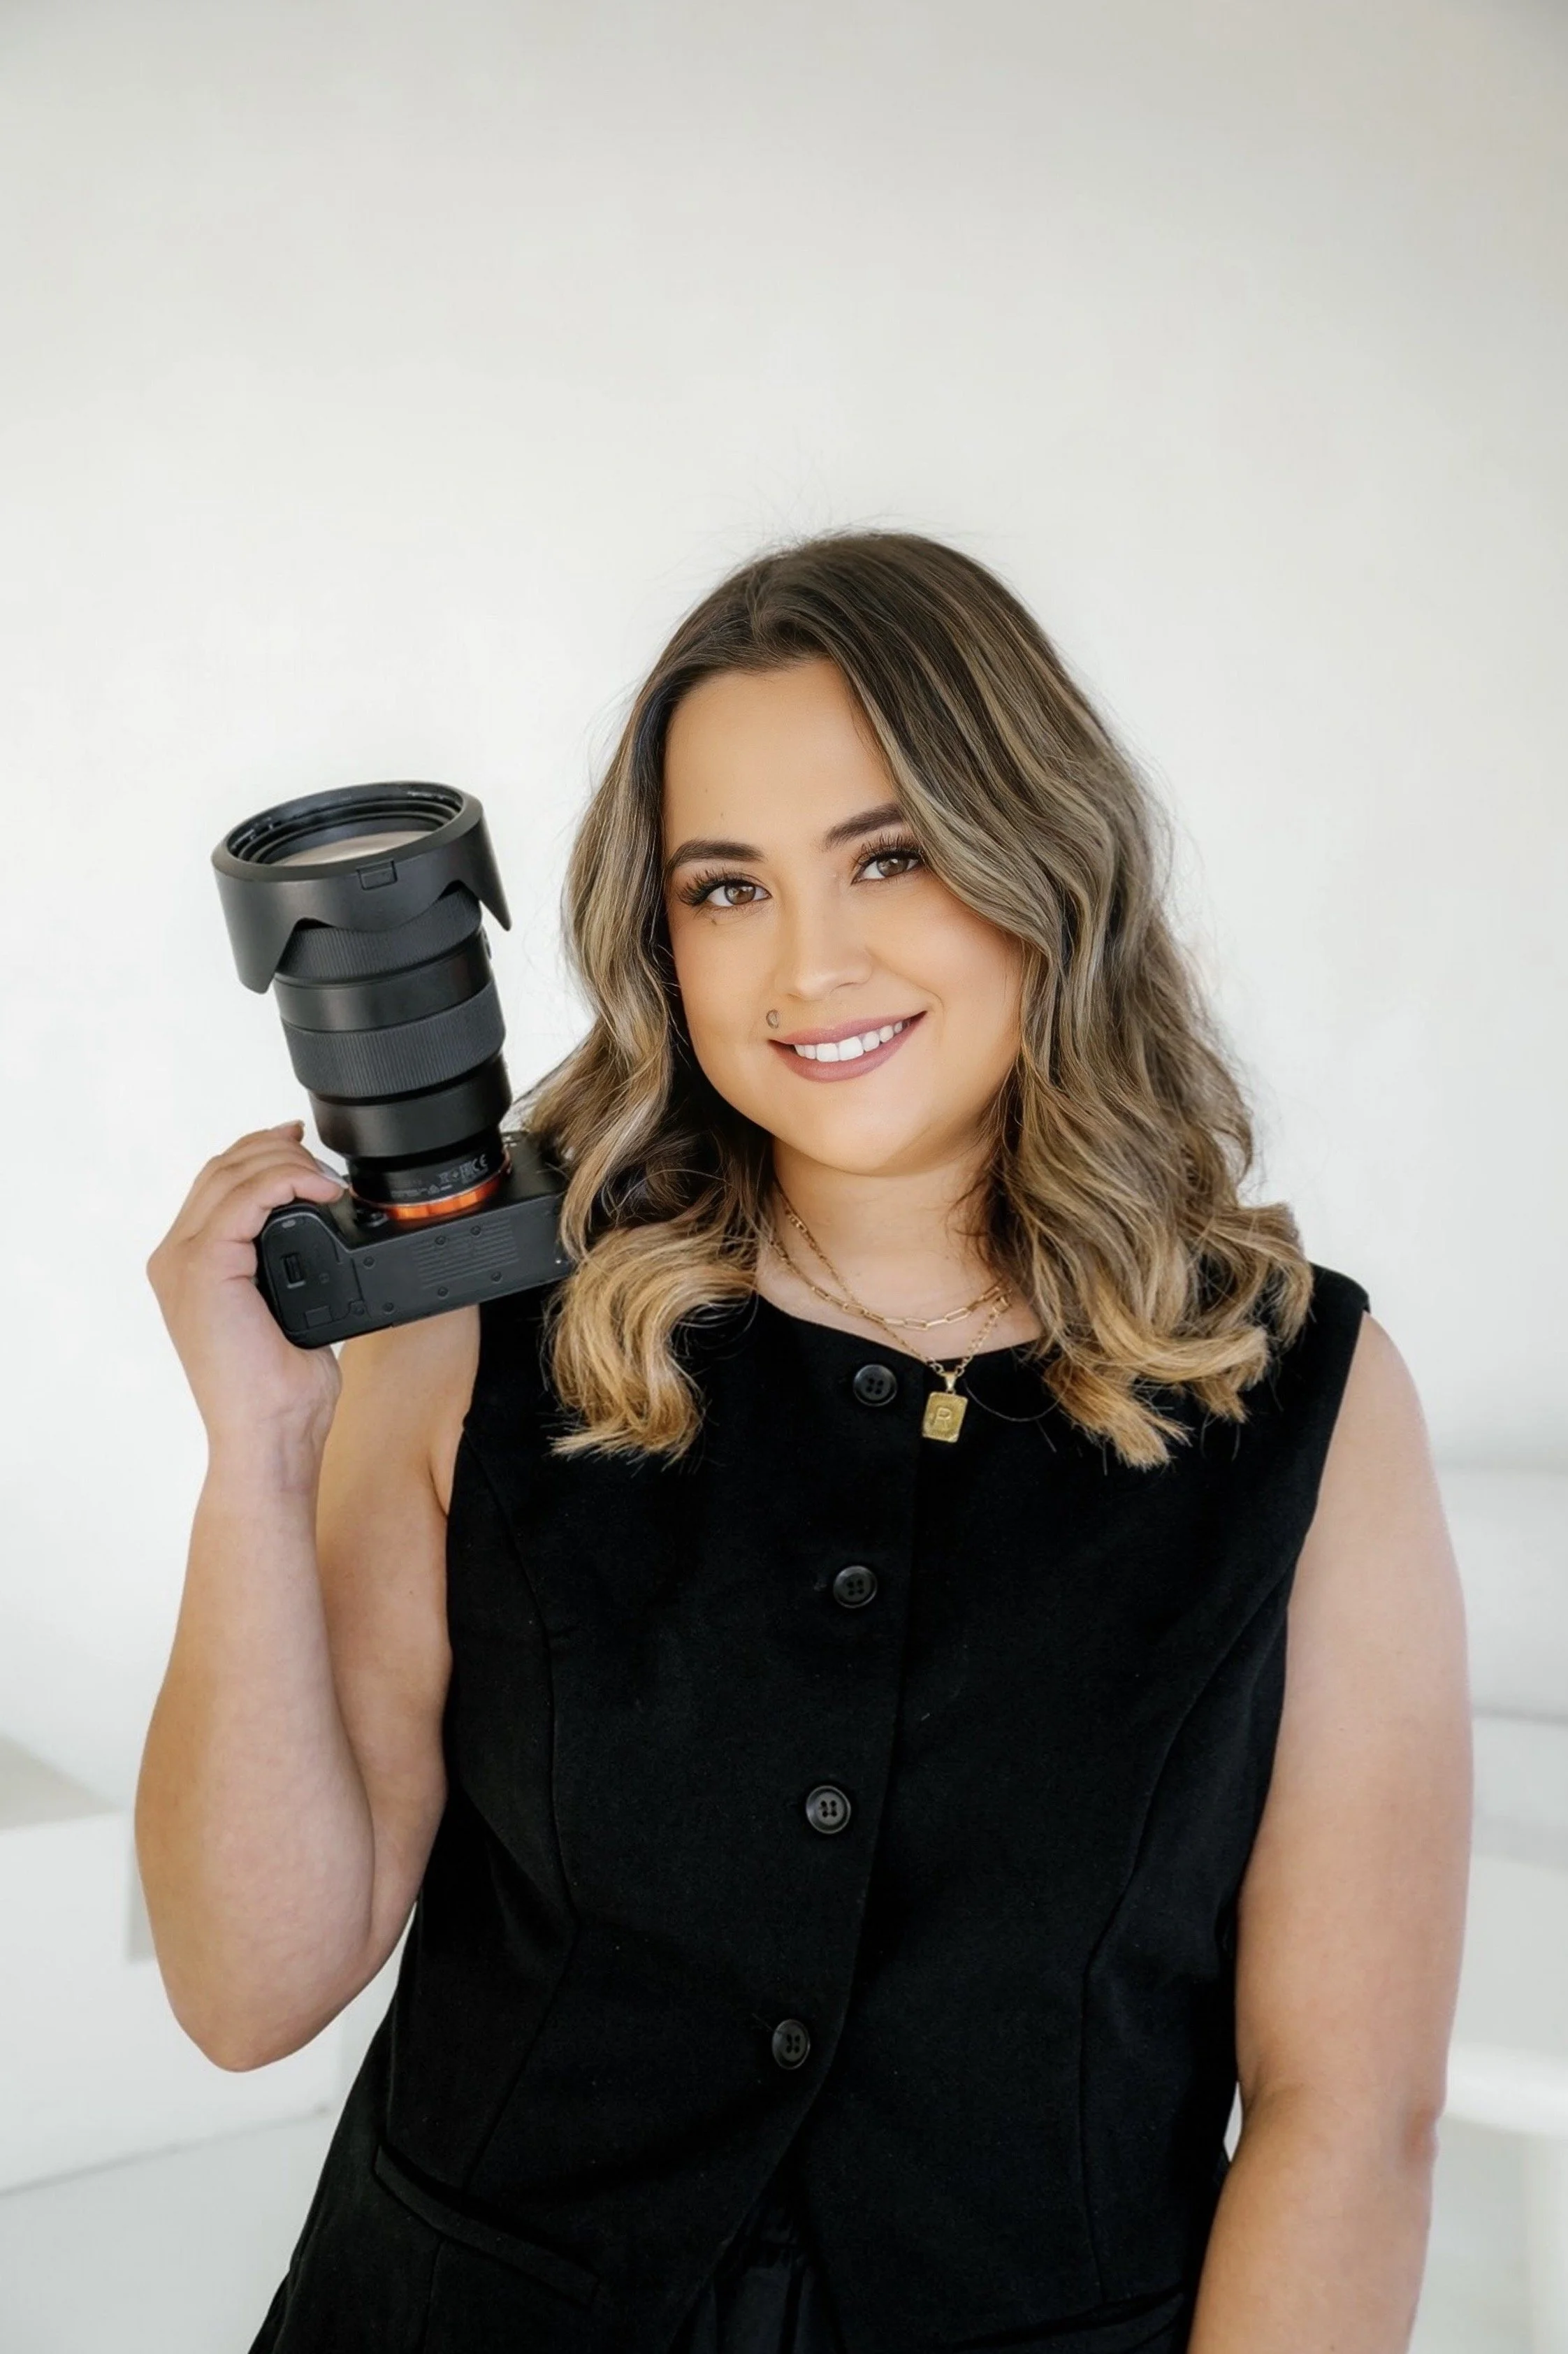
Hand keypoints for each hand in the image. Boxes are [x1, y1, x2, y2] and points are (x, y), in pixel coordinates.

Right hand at [146, 1120, 350, 1455]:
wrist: (269, 1434)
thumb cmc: (279, 1390)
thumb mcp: (288, 1312)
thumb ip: (288, 1268)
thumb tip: (327, 1238)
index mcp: (189, 1268)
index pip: (217, 1186)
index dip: (259, 1156)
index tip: (302, 1150)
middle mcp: (175, 1260)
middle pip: (221, 1170)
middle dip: (273, 1149)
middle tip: (317, 1154)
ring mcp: (184, 1262)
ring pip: (232, 1176)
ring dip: (285, 1164)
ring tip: (326, 1179)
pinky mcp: (203, 1268)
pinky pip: (245, 1198)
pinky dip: (286, 1183)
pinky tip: (319, 1191)